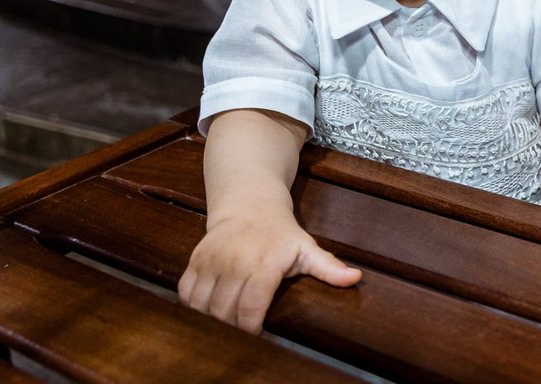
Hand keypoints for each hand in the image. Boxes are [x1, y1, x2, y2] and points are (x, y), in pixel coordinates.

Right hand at [178, 210, 361, 333]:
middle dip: (231, 329)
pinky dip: (192, 307)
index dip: (251, 330)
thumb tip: (355, 278)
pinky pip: (186, 293)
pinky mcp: (196, 259)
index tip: (258, 336)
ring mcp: (212, 261)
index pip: (250, 308)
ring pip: (202, 306)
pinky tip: (206, 311)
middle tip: (241, 335)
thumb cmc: (280, 232)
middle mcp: (234, 262)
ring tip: (225, 325)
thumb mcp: (306, 248)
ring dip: (210, 321)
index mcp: (264, 264)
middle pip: (224, 312)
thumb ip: (329, 267)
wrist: (250, 204)